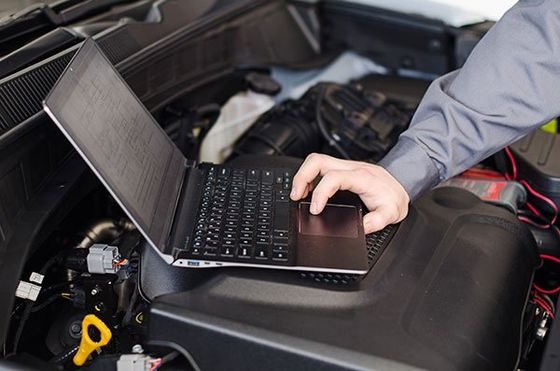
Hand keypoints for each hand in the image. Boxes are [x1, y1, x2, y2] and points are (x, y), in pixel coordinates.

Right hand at [290, 153, 409, 233]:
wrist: (403, 182)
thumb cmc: (394, 196)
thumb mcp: (391, 213)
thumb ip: (375, 222)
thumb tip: (359, 229)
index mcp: (360, 177)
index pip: (332, 178)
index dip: (319, 193)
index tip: (315, 209)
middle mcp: (350, 168)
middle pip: (317, 160)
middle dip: (301, 177)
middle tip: (296, 196)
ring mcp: (344, 166)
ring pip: (315, 160)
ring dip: (302, 176)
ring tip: (298, 194)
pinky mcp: (341, 169)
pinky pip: (319, 166)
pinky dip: (309, 177)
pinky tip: (308, 190)